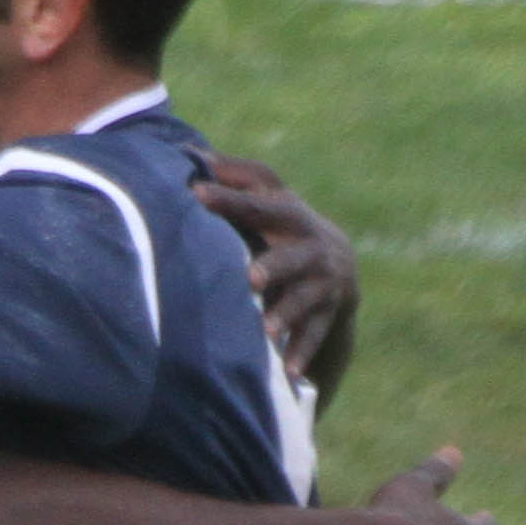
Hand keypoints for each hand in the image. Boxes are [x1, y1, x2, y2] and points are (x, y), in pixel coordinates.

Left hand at [192, 149, 362, 394]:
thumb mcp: (266, 205)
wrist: (339, 270)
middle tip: (251, 279)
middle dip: (274, 264)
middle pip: (294, 252)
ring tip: (267, 331)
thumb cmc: (282, 232)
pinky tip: (288, 372)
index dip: (230, 196)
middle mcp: (312, 243)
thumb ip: (234, 183)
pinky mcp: (331, 312)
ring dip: (286, 314)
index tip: (197, 193)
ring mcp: (325, 279)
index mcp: (290, 212)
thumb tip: (186, 152)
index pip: (262, 200)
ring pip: (306, 298)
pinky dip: (303, 352)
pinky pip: (317, 334)